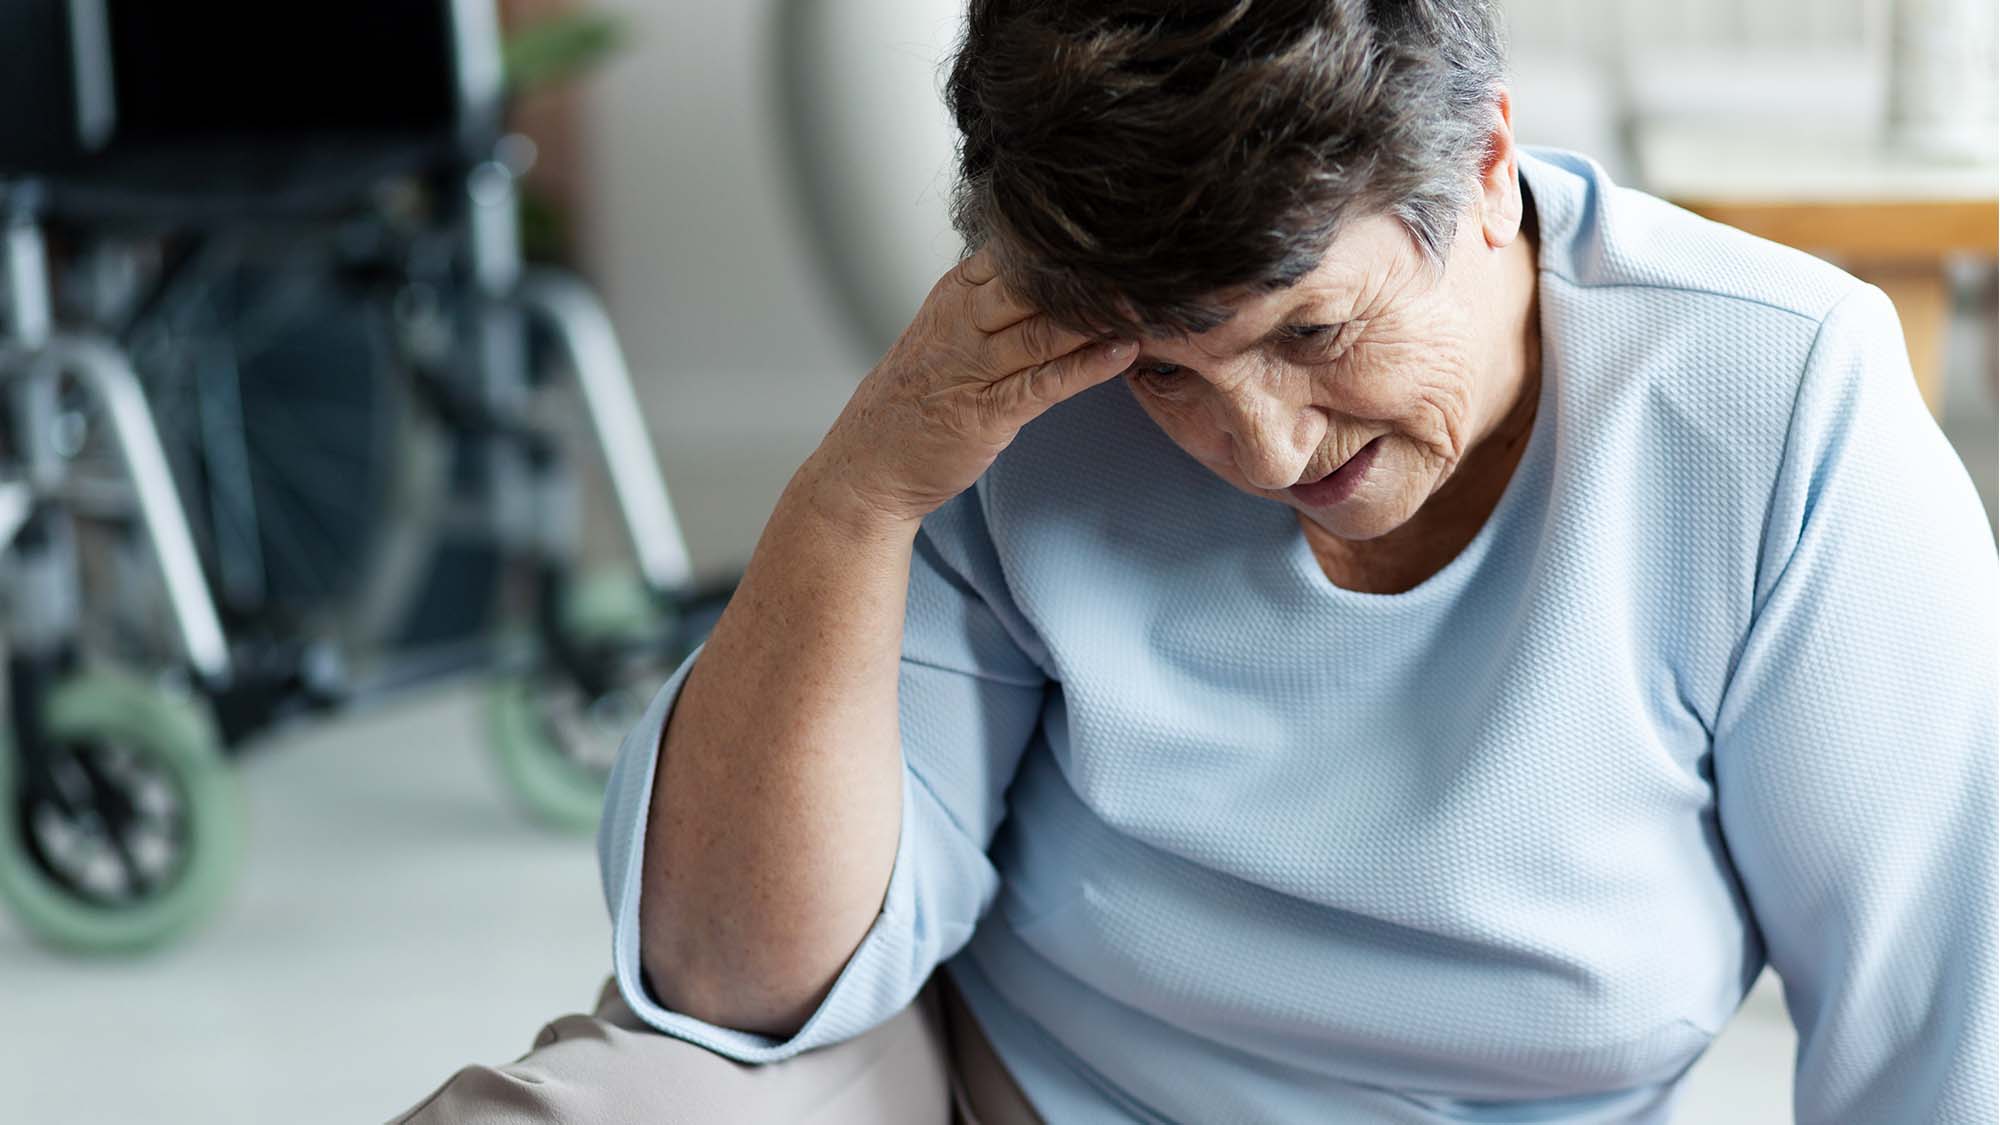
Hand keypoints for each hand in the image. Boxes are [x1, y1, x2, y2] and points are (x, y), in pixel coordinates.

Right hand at [806, 248, 1134, 526]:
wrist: (869, 465)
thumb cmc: (914, 398)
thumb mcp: (945, 331)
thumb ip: (992, 300)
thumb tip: (1055, 271)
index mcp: (954, 295)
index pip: (1015, 250)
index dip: (1066, 239)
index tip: (1118, 227)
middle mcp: (961, 323)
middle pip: (1033, 282)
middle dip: (1090, 271)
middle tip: (1147, 257)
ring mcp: (972, 368)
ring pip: (1043, 328)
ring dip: (1100, 315)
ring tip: (1148, 300)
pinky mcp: (985, 414)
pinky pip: (1043, 383)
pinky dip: (1085, 367)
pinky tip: (1121, 352)